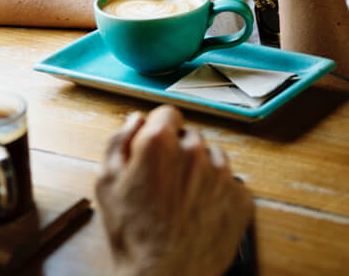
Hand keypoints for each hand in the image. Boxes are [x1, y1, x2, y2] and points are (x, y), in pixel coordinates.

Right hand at [95, 105, 253, 275]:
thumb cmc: (133, 235)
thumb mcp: (107, 182)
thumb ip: (118, 141)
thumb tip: (135, 120)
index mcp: (160, 142)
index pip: (168, 113)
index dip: (159, 129)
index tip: (156, 146)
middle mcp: (195, 151)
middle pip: (190, 136)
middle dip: (179, 152)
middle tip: (166, 182)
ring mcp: (222, 174)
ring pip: (213, 158)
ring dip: (201, 170)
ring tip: (184, 200)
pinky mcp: (241, 198)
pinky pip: (231, 184)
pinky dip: (219, 194)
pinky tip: (201, 211)